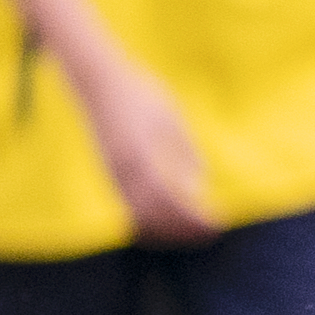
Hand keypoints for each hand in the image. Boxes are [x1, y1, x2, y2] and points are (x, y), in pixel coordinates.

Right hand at [82, 57, 213, 241]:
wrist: (97, 81)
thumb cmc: (141, 94)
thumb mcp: (171, 120)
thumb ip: (183, 155)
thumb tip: (197, 191)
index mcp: (139, 155)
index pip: (167, 200)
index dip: (191, 217)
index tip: (216, 223)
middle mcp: (121, 170)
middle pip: (152, 217)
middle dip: (182, 230)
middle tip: (211, 233)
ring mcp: (112, 174)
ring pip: (137, 217)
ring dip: (167, 229)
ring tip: (196, 231)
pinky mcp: (110, 174)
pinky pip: (129, 207)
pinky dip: (152, 220)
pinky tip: (174, 219)